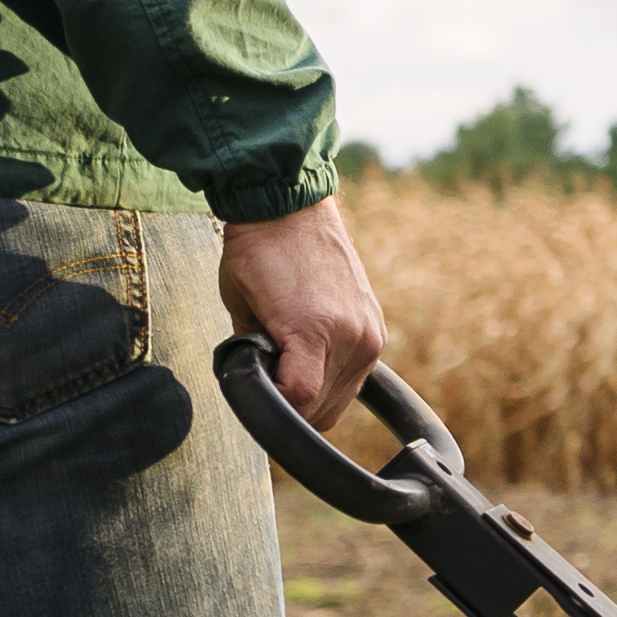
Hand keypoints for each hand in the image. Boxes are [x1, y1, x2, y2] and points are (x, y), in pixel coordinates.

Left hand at [220, 197, 389, 430]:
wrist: (291, 207)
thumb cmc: (256, 252)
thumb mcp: (240, 310)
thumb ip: (257, 357)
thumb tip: (265, 386)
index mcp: (314, 329)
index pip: (299, 401)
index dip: (271, 408)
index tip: (254, 395)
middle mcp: (351, 336)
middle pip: (322, 409)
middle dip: (290, 406)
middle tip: (265, 383)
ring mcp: (369, 333)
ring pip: (342, 399)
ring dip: (313, 396)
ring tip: (288, 369)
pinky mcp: (376, 328)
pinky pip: (355, 375)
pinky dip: (331, 378)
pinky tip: (310, 359)